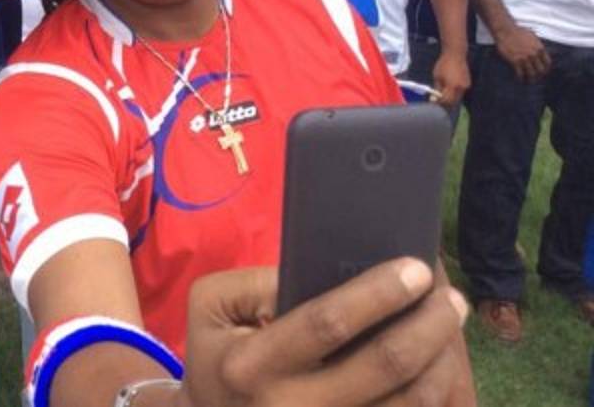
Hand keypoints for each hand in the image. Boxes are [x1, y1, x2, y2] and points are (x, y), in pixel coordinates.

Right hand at [180, 258, 468, 405]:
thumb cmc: (217, 354)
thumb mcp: (212, 306)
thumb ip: (258, 282)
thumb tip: (328, 275)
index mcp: (251, 365)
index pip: (327, 324)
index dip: (378, 295)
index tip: (416, 268)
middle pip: (382, 366)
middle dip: (427, 326)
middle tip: (450, 298)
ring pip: (407, 405)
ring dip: (441, 363)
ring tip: (449, 327)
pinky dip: (433, 397)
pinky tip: (439, 368)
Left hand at [431, 50, 469, 106]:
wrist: (455, 55)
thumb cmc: (443, 65)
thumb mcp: (437, 77)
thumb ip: (437, 89)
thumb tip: (434, 99)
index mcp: (452, 86)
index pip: (446, 101)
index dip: (439, 103)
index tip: (434, 102)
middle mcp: (461, 88)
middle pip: (453, 102)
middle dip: (445, 103)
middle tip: (438, 100)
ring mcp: (466, 86)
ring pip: (458, 98)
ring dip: (451, 98)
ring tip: (442, 94)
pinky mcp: (468, 83)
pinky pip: (461, 92)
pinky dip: (455, 93)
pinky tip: (449, 89)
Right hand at [493, 25, 549, 82]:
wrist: (506, 31)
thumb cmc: (518, 31)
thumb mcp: (533, 36)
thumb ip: (538, 44)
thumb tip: (540, 49)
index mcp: (540, 48)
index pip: (548, 63)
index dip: (546, 69)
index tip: (544, 72)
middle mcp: (534, 54)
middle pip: (541, 70)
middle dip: (539, 76)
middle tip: (536, 78)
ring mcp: (525, 58)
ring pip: (531, 73)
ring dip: (531, 79)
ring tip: (529, 82)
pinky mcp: (515, 61)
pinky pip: (520, 73)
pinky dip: (520, 78)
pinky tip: (519, 79)